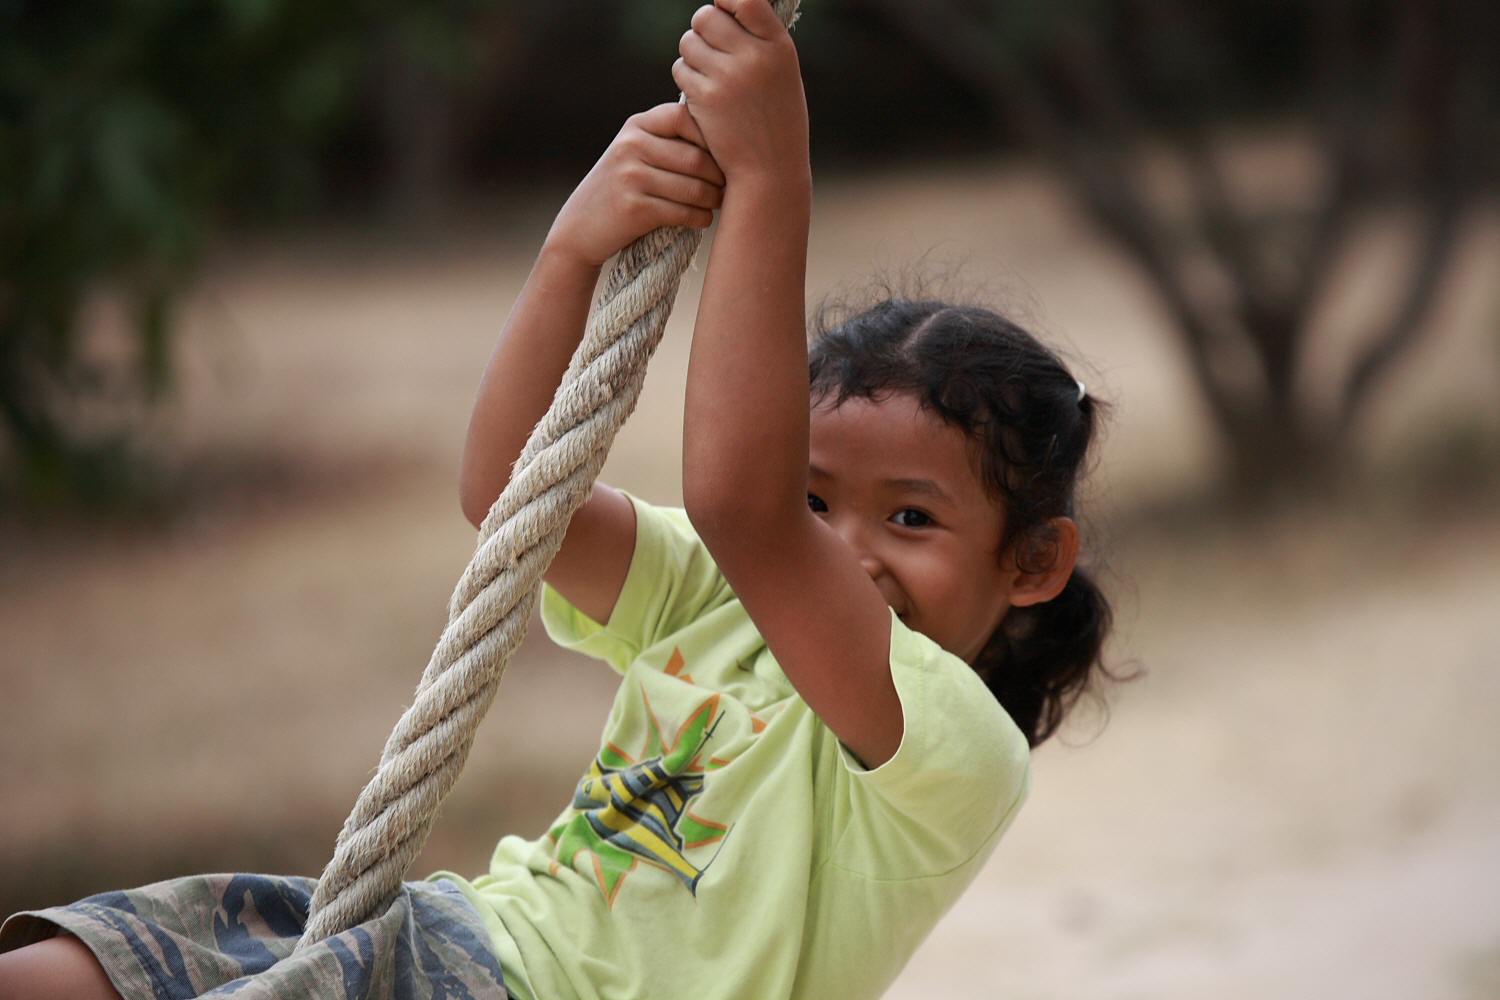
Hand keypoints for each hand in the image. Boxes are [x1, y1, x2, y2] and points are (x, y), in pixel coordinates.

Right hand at [543, 103, 725, 268]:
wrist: (579, 228)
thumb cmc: (619, 190)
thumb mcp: (634, 153)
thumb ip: (666, 140)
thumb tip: (725, 135)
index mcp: (635, 126)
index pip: (684, 117)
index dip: (710, 137)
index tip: (721, 156)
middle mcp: (631, 146)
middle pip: (695, 158)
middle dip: (719, 176)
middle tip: (727, 187)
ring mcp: (630, 177)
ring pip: (693, 188)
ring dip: (713, 200)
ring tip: (717, 203)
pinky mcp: (634, 208)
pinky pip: (682, 212)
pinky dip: (700, 218)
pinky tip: (703, 219)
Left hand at [672, 0, 808, 185]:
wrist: (770, 169)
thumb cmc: (777, 120)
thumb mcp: (782, 75)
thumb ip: (758, 41)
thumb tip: (723, 6)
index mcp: (779, 47)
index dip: (727, 0)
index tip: (724, 10)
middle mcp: (754, 57)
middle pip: (706, 16)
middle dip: (702, 29)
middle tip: (710, 47)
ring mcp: (727, 77)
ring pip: (689, 42)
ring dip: (692, 53)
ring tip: (709, 75)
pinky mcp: (704, 96)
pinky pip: (681, 68)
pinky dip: (687, 77)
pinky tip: (703, 95)